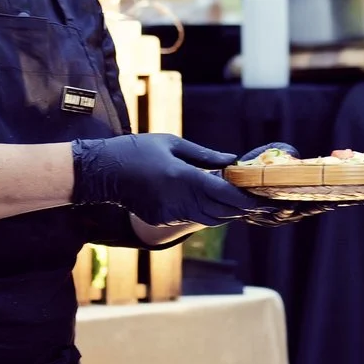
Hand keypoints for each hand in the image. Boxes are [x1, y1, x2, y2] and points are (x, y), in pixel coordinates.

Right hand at [71, 134, 257, 225]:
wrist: (102, 172)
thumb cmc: (137, 150)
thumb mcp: (172, 143)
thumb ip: (204, 155)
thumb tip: (231, 162)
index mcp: (183, 177)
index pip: (224, 194)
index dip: (245, 198)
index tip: (261, 198)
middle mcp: (179, 199)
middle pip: (221, 211)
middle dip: (240, 208)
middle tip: (256, 201)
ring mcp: (169, 213)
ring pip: (208, 219)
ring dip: (225, 212)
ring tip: (238, 203)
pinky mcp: (161, 219)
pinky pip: (190, 218)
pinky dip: (204, 212)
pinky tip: (209, 202)